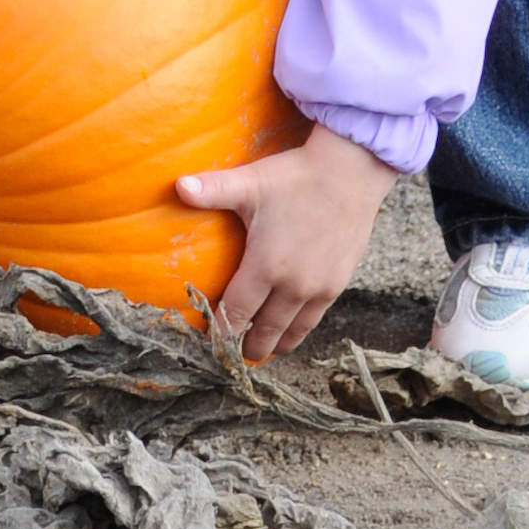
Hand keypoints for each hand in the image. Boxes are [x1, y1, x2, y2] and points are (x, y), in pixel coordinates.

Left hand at [176, 123, 398, 362]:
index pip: (237, 314)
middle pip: (265, 333)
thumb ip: (212, 189)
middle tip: (233, 356)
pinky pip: (314, 319)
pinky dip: (298, 330)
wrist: (351, 171)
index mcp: (266, 266)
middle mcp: (293, 286)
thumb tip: (177, 185)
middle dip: (247, 347)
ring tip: (261, 349)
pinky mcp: (338, 284)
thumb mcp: (251, 182)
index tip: (211, 344)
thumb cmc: (296, 176)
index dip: (222, 333)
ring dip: (274, 344)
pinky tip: (291, 328)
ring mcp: (319, 289)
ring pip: (292, 333)